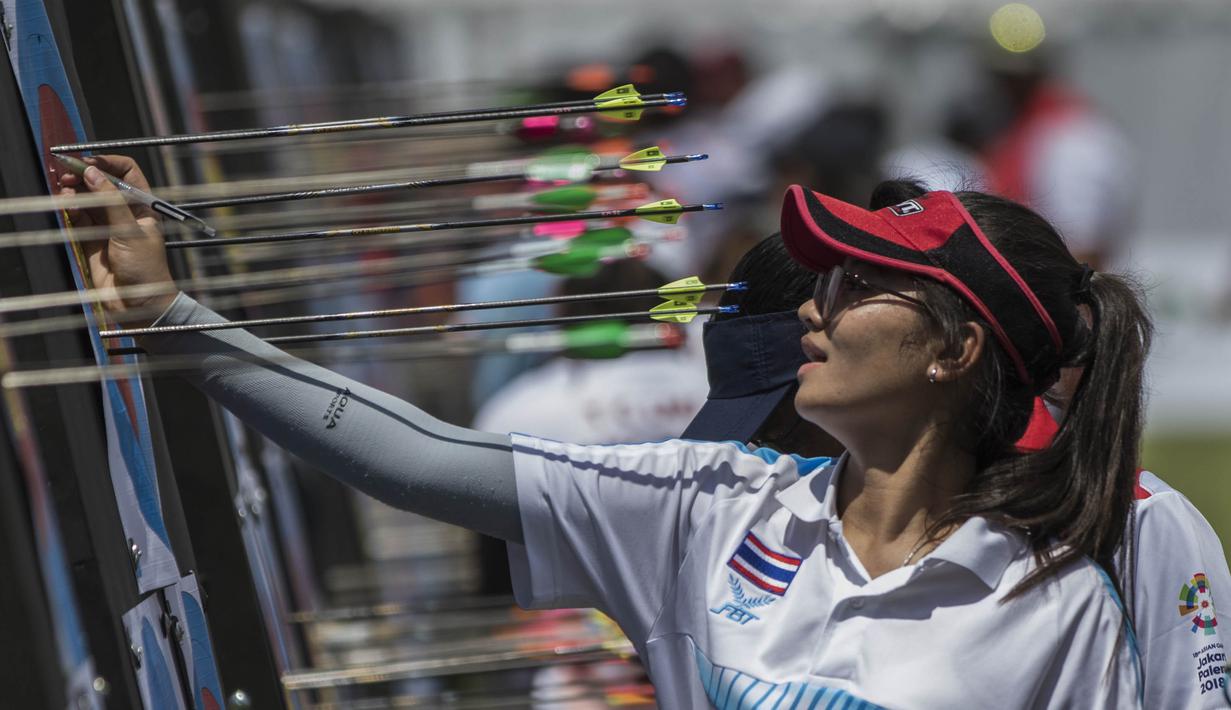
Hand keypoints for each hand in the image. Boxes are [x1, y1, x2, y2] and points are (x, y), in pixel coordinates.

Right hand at [56, 155, 176, 325]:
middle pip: (101, 184)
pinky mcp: (91, 240)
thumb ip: (110, 202)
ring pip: (87, 199)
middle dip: (84, 175)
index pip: (127, 172)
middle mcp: (125, 212)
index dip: (108, 162)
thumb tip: (92, 173)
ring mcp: (107, 226)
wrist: (140, 304)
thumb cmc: (146, 269)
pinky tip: (66, 205)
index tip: (88, 160)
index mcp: (143, 206)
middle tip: (67, 173)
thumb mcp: (130, 231)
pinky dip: (70, 208)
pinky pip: (77, 218)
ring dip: (74, 191)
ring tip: (65, 191)